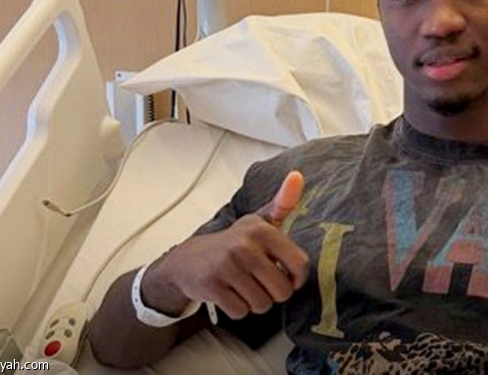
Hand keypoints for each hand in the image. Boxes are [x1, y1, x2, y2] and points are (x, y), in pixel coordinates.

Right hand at [144, 171, 310, 319]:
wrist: (187, 260)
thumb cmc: (234, 243)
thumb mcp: (259, 221)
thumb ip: (282, 203)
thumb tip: (298, 176)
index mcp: (262, 230)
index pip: (300, 264)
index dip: (297, 278)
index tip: (288, 278)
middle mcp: (245, 245)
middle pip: (282, 290)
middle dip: (274, 294)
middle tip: (261, 283)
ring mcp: (227, 265)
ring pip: (262, 304)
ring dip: (255, 302)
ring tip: (244, 287)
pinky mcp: (212, 285)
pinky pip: (241, 311)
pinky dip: (238, 309)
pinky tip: (230, 293)